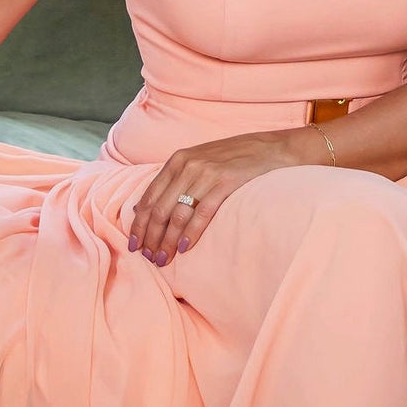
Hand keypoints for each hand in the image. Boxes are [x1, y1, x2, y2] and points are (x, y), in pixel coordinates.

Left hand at [127, 131, 304, 263]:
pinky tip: (185, 248)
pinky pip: (202, 213)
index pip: (148, 198)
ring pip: (177, 214)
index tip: (135, 246)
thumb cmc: (234, 158)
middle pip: (159, 209)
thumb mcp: (198, 161)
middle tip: (149, 258)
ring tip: (164, 259)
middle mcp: (187, 166)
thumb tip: (140, 208)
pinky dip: (191, 233)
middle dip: (151, 238)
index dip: (139, 225)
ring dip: (167, 241)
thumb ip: (172, 181)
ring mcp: (206, 174)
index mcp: (177, 161)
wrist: (271, 148)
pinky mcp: (225, 182)